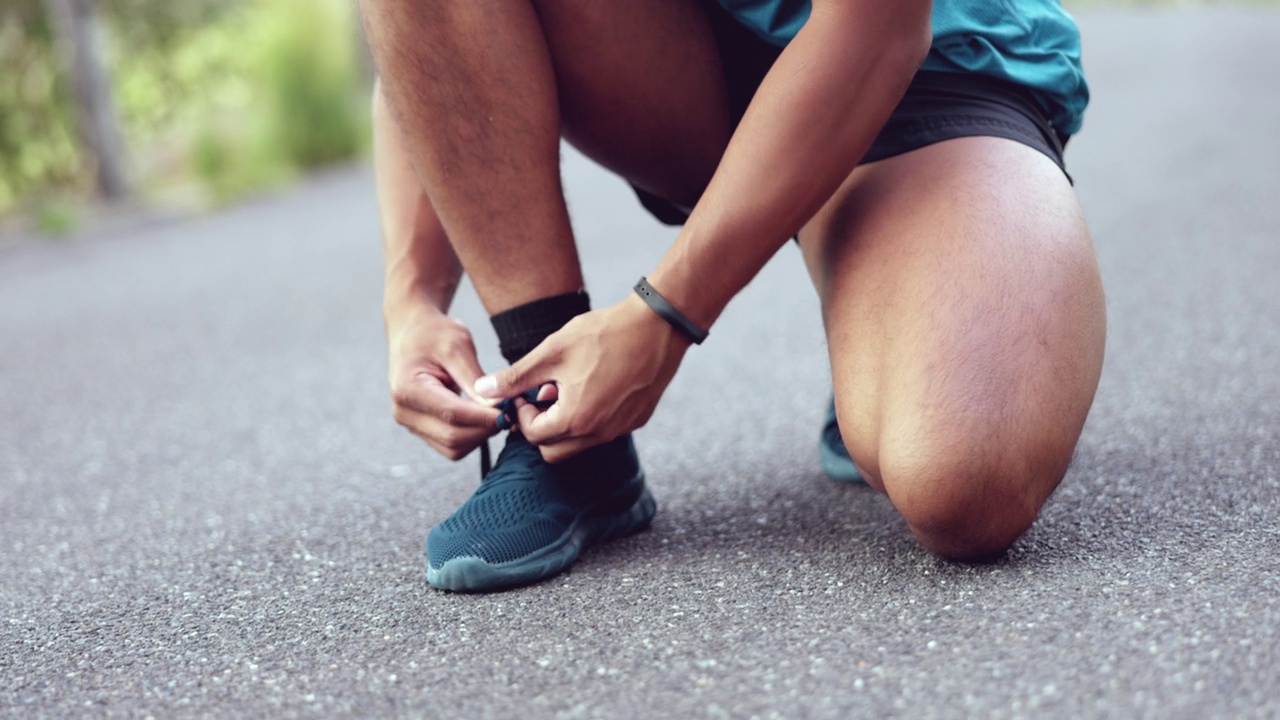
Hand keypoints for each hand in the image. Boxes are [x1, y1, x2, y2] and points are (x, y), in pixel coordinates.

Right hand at [387, 304, 500, 459]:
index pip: (452, 414)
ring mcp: (410, 424)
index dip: (485, 417)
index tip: (511, 409)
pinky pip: (450, 446)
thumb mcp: (457, 344)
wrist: (412, 332)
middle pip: (452, 437)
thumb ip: (475, 378)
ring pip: (453, 448)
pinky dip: (472, 437)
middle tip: (510, 412)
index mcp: (408, 388)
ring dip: (480, 436)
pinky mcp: (421, 430)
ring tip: (498, 413)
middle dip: (485, 429)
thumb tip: (497, 407)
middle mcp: (404, 412)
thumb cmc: (434, 333)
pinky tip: (485, 418)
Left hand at [474, 294, 690, 461]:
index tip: (524, 392)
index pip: (534, 436)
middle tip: (542, 396)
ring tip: (567, 388)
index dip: (522, 414)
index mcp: (576, 419)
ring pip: (579, 445)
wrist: (658, 325)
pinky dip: (590, 419)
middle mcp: (600, 433)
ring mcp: (621, 429)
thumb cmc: (603, 334)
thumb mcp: (552, 352)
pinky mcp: (637, 420)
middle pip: (553, 451)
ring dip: (565, 425)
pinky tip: (593, 386)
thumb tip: (482, 390)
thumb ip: (516, 377)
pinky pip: (604, 432)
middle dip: (540, 428)